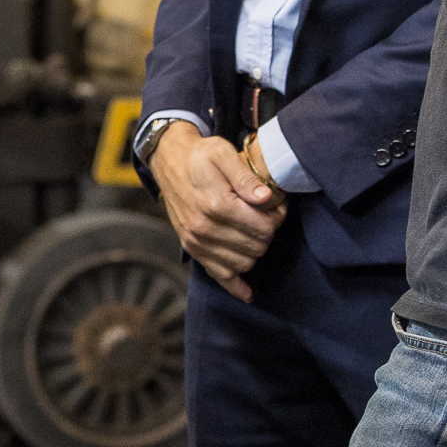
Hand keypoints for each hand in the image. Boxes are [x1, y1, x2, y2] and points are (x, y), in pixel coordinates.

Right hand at [149, 130, 285, 298]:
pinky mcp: (193, 249)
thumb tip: (267, 198)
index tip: (276, 205)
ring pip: (245, 262)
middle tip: (267, 215)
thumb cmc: (200, 156)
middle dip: (268, 232)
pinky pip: (219, 276)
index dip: (277, 216)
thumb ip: (246, 177)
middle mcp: (204, 228)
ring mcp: (197, 242)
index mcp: (216, 205)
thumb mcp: (223, 154)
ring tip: (254, 230)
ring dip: (256, 250)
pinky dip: (236, 286)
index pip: (263, 226)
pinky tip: (248, 292)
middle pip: (257, 246)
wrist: (169, 162)